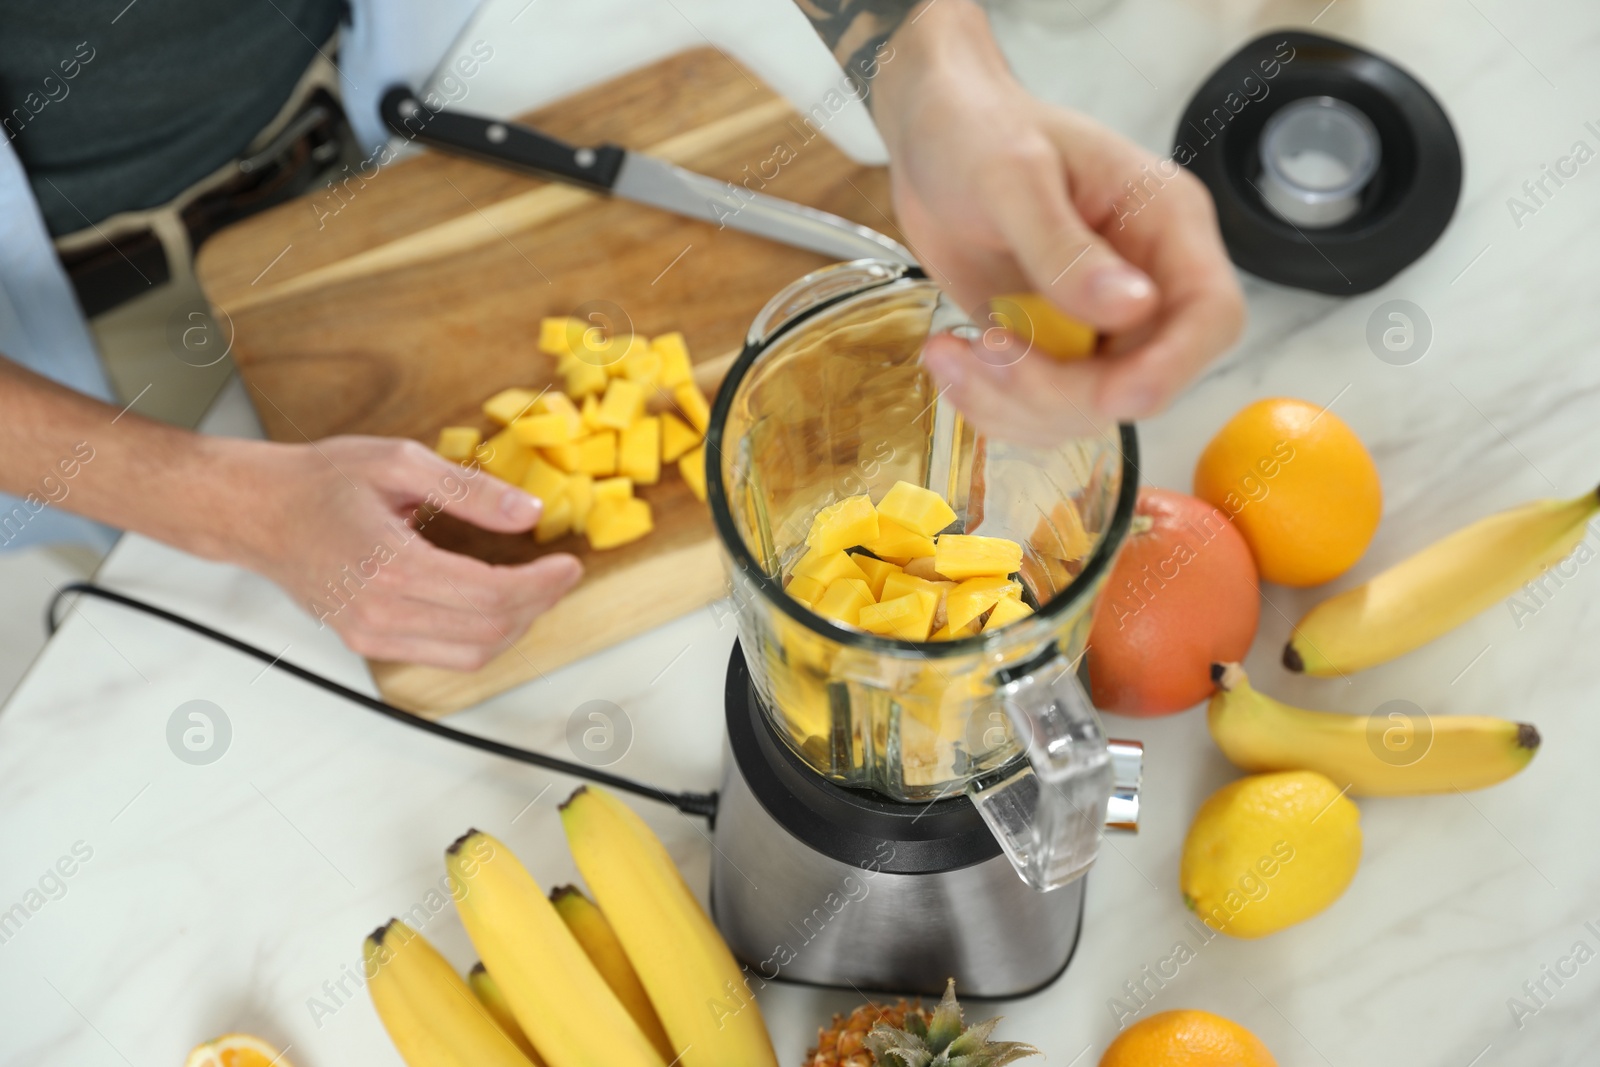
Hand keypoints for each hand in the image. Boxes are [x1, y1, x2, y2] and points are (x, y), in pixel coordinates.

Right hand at [231, 436, 581, 668]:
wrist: (256, 511)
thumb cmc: (319, 481)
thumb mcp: (399, 462)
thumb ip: (470, 490)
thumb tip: (529, 512)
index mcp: (391, 566)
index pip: (491, 595)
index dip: (541, 584)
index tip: (569, 564)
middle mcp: (379, 612)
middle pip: (487, 631)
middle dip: (537, 605)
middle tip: (559, 575)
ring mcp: (370, 634)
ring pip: (469, 655)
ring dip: (514, 627)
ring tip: (535, 590)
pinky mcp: (367, 642)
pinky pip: (441, 655)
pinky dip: (480, 637)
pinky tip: (494, 604)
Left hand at [872, 0, 1243, 442]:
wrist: (930, 141)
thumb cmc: (978, 132)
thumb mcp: (1014, 177)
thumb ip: (1064, 246)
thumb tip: (1132, 307)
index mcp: (1165, 227)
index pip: (1212, 315)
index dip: (1173, 367)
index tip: (1112, 394)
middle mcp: (1145, 284)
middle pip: (1143, 381)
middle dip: (1061, 392)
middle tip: (985, 350)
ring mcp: (1096, 325)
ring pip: (1086, 411)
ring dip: (1012, 404)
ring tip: (948, 351)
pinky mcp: (1050, 351)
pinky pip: (1040, 413)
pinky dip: (992, 407)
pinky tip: (950, 360)